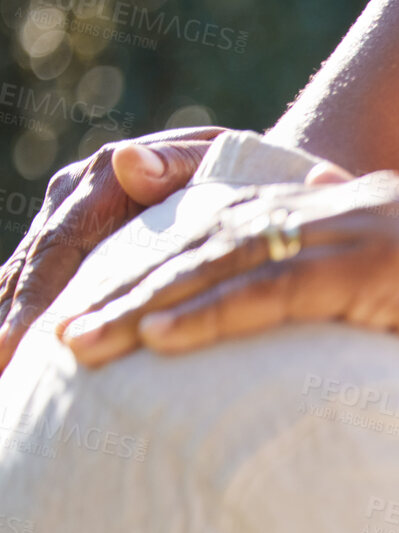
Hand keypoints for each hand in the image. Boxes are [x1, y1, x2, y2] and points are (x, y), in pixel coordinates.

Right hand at [0, 127, 225, 370]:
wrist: (239, 169)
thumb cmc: (239, 173)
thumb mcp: (216, 162)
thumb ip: (173, 163)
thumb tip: (127, 159)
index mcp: (104, 177)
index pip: (62, 244)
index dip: (40, 296)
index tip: (28, 343)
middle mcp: (75, 195)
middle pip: (34, 267)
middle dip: (14, 321)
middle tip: (3, 371)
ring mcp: (67, 219)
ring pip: (25, 276)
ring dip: (9, 322)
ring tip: (2, 372)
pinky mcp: (72, 243)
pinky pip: (36, 283)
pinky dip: (21, 317)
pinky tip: (12, 359)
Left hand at [58, 171, 398, 410]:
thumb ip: (379, 319)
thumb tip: (337, 373)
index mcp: (372, 209)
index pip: (247, 223)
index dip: (176, 259)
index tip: (124, 301)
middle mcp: (363, 204)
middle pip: (221, 236)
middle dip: (138, 282)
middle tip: (76, 327)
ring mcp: (375, 229)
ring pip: (232, 258)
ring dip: (150, 302)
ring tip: (88, 342)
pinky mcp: (387, 269)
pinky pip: (276, 290)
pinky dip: (211, 315)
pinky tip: (158, 341)